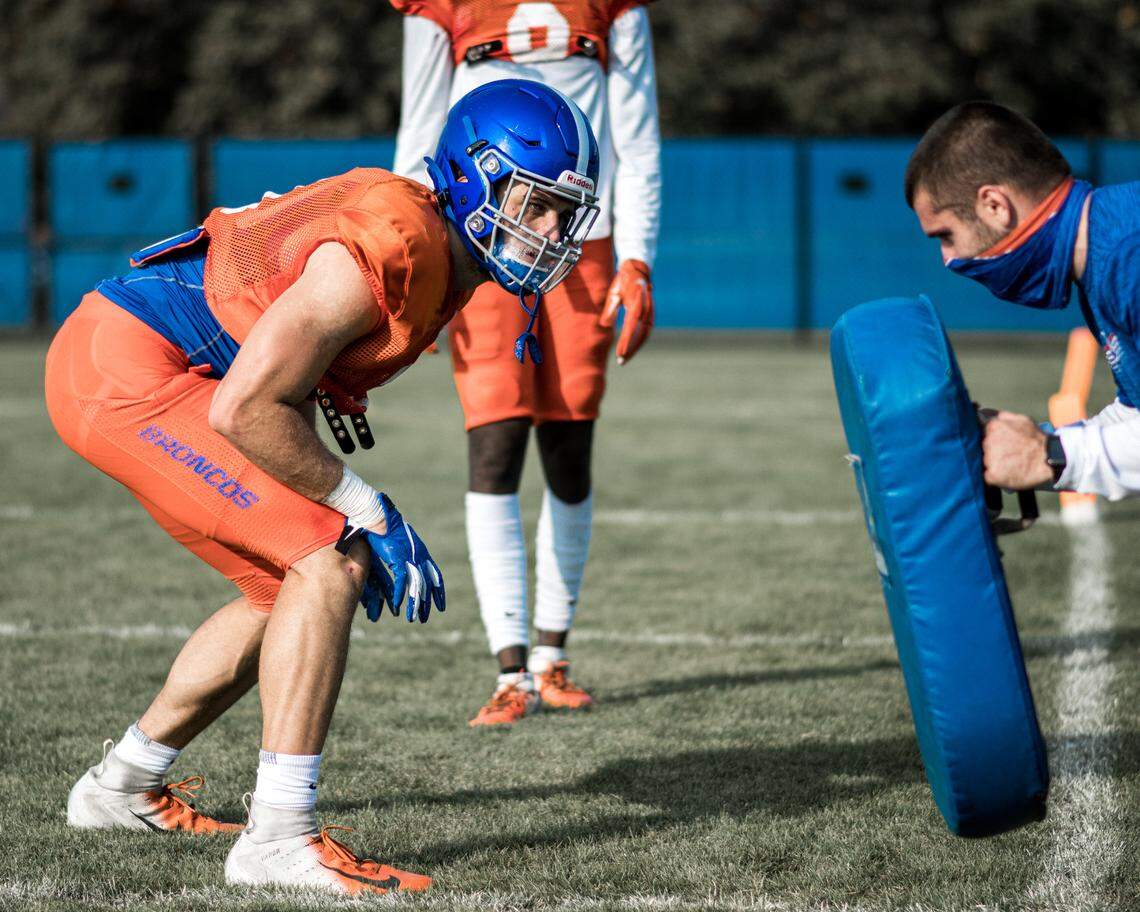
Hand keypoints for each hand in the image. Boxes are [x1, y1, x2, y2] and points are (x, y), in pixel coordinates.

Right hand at [340, 494, 444, 622]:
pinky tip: (397, 605)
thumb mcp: (395, 543)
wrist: (376, 512)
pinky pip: (402, 580)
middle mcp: (418, 554)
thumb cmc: (383, 525)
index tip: (440, 604)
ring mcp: (409, 555)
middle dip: (426, 602)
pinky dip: (400, 593)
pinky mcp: (398, 556)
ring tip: (413, 618)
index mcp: (419, 551)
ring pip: (416, 585)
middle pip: (427, 584)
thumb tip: (398, 564)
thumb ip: (398, 556)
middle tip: (425, 618)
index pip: (434, 574)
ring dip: (414, 603)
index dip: (438, 590)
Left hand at [600, 259, 653, 364]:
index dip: (626, 339)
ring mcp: (650, 311)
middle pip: (641, 333)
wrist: (638, 268)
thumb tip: (605, 325)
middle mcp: (646, 307)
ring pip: (646, 334)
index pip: (631, 324)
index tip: (620, 352)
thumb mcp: (613, 291)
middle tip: (621, 361)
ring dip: (636, 347)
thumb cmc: (623, 281)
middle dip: (632, 348)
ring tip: (624, 358)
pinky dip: (639, 341)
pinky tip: (631, 349)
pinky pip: (646, 330)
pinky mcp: (651, 314)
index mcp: (636, 300)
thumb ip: (610, 308)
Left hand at [981, 410, 1052, 488]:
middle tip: (1010, 455)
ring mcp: (989, 458)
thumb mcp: (1022, 420)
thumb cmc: (1037, 440)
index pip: (983, 434)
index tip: (1004, 444)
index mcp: (993, 426)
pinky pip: (988, 476)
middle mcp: (988, 442)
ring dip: (995, 464)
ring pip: (985, 462)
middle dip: (994, 452)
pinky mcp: (992, 475)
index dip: (994, 441)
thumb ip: (1003, 417)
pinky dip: (996, 477)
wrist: (1050, 458)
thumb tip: (990, 416)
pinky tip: (1009, 473)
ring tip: (1012, 464)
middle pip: (984, 448)